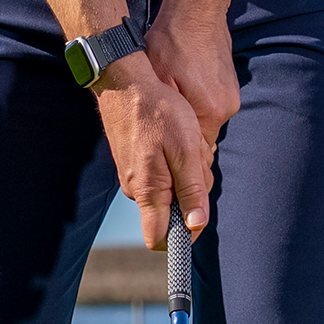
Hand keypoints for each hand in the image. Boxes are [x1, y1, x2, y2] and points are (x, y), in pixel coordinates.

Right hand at [92, 52, 210, 249]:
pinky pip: (161, 173)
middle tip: (197, 160)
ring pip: (169, 189)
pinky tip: (174, 136)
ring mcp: (133, 177)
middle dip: (191, 193)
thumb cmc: (158, 112)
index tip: (196, 221)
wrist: (126, 84)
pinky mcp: (133, 164)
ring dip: (185, 172)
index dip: (181, 238)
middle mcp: (136, 191)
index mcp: (149, 192)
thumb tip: (196, 225)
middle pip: (171, 211)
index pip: (158, 239)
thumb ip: (191, 190)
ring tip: (184, 141)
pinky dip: (174, 160)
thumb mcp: (185, 150)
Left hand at [145, 8, 239, 152]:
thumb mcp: (158, 84)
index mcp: (209, 113)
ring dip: (188, 120)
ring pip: (205, 123)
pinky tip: (182, 92)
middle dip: (183, 138)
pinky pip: (210, 107)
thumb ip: (167, 119)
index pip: (196, 154)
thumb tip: (168, 147)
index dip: (178, 155)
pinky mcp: (230, 86)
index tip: (162, 152)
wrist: (196, 11)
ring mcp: (231, 97)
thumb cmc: (170, 45)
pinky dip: (196, 106)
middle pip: (202, 139)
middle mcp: (226, 108)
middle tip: (160, 127)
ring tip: (170, 105)